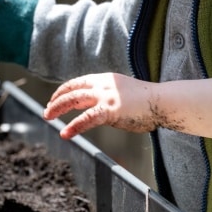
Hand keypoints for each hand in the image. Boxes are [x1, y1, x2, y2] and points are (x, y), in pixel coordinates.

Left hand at [43, 73, 160, 139]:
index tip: (55, 98)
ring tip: (47, 117)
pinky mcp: (110, 110)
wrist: (163, 101)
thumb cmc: (148, 103)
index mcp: (106, 79)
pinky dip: (74, 126)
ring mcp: (106, 96)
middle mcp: (103, 84)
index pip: (79, 82)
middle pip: (73, 89)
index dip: (65, 90)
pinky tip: (65, 133)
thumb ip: (109, 100)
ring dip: (58, 108)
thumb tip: (99, 113)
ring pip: (74, 99)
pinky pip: (86, 118)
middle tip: (47, 110)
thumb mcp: (124, 95)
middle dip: (57, 100)